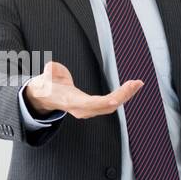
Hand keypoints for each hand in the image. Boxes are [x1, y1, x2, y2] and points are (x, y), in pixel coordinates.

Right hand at [23, 60, 141, 118]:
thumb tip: (51, 69)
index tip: (118, 96)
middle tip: (136, 83)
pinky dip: (122, 96)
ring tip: (137, 84)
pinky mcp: (93, 107)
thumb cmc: (46, 86)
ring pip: (111, 106)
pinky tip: (130, 88)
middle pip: (107, 106)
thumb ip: (48, 72)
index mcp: (71, 101)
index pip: (92, 104)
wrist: (45, 96)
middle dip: (123, 95)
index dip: (106, 101)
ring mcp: (88, 110)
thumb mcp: (43, 78)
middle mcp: (82, 109)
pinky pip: (110, 104)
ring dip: (125, 96)